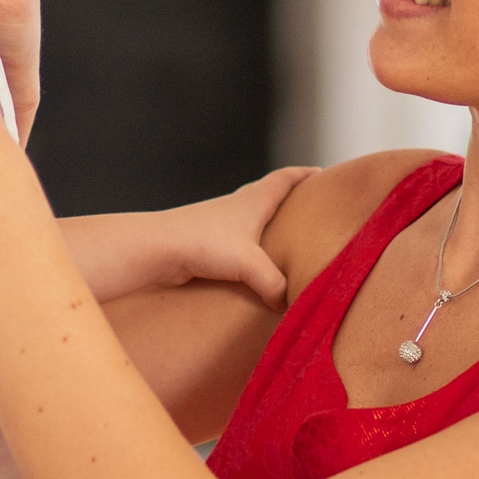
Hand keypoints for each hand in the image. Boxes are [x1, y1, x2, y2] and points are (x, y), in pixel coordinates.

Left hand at [154, 167, 319, 307]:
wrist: (155, 248)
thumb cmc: (202, 244)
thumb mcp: (249, 264)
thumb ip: (275, 284)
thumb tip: (288, 304)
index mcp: (253, 201)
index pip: (285, 179)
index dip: (305, 175)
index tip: (322, 173)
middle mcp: (236, 207)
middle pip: (267, 194)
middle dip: (289, 198)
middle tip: (309, 206)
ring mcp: (219, 224)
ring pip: (250, 219)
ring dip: (267, 224)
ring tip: (284, 240)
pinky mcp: (205, 243)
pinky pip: (236, 242)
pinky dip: (249, 248)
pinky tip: (251, 266)